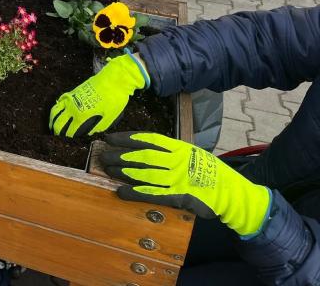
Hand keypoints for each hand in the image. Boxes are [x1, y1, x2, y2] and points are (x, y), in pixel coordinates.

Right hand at [49, 52, 147, 137]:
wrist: (113, 78)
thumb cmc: (113, 98)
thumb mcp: (110, 116)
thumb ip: (99, 127)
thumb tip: (91, 135)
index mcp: (81, 115)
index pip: (70, 131)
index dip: (68, 138)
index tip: (67, 143)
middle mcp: (72, 107)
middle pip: (58, 122)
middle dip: (56, 131)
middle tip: (56, 137)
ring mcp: (71, 98)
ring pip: (55, 111)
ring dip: (52, 120)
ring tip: (52, 126)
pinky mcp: (73, 91)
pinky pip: (59, 102)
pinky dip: (55, 108)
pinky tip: (57, 111)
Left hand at [101, 132, 271, 236]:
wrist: (231, 192)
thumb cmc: (209, 172)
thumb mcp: (191, 154)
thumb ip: (170, 152)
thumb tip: (145, 148)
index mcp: (179, 148)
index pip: (148, 139)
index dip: (127, 138)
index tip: (110, 137)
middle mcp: (176, 160)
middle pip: (141, 155)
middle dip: (119, 155)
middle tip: (102, 154)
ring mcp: (177, 179)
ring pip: (143, 173)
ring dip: (122, 172)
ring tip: (106, 169)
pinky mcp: (178, 197)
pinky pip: (152, 194)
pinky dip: (134, 192)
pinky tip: (120, 192)